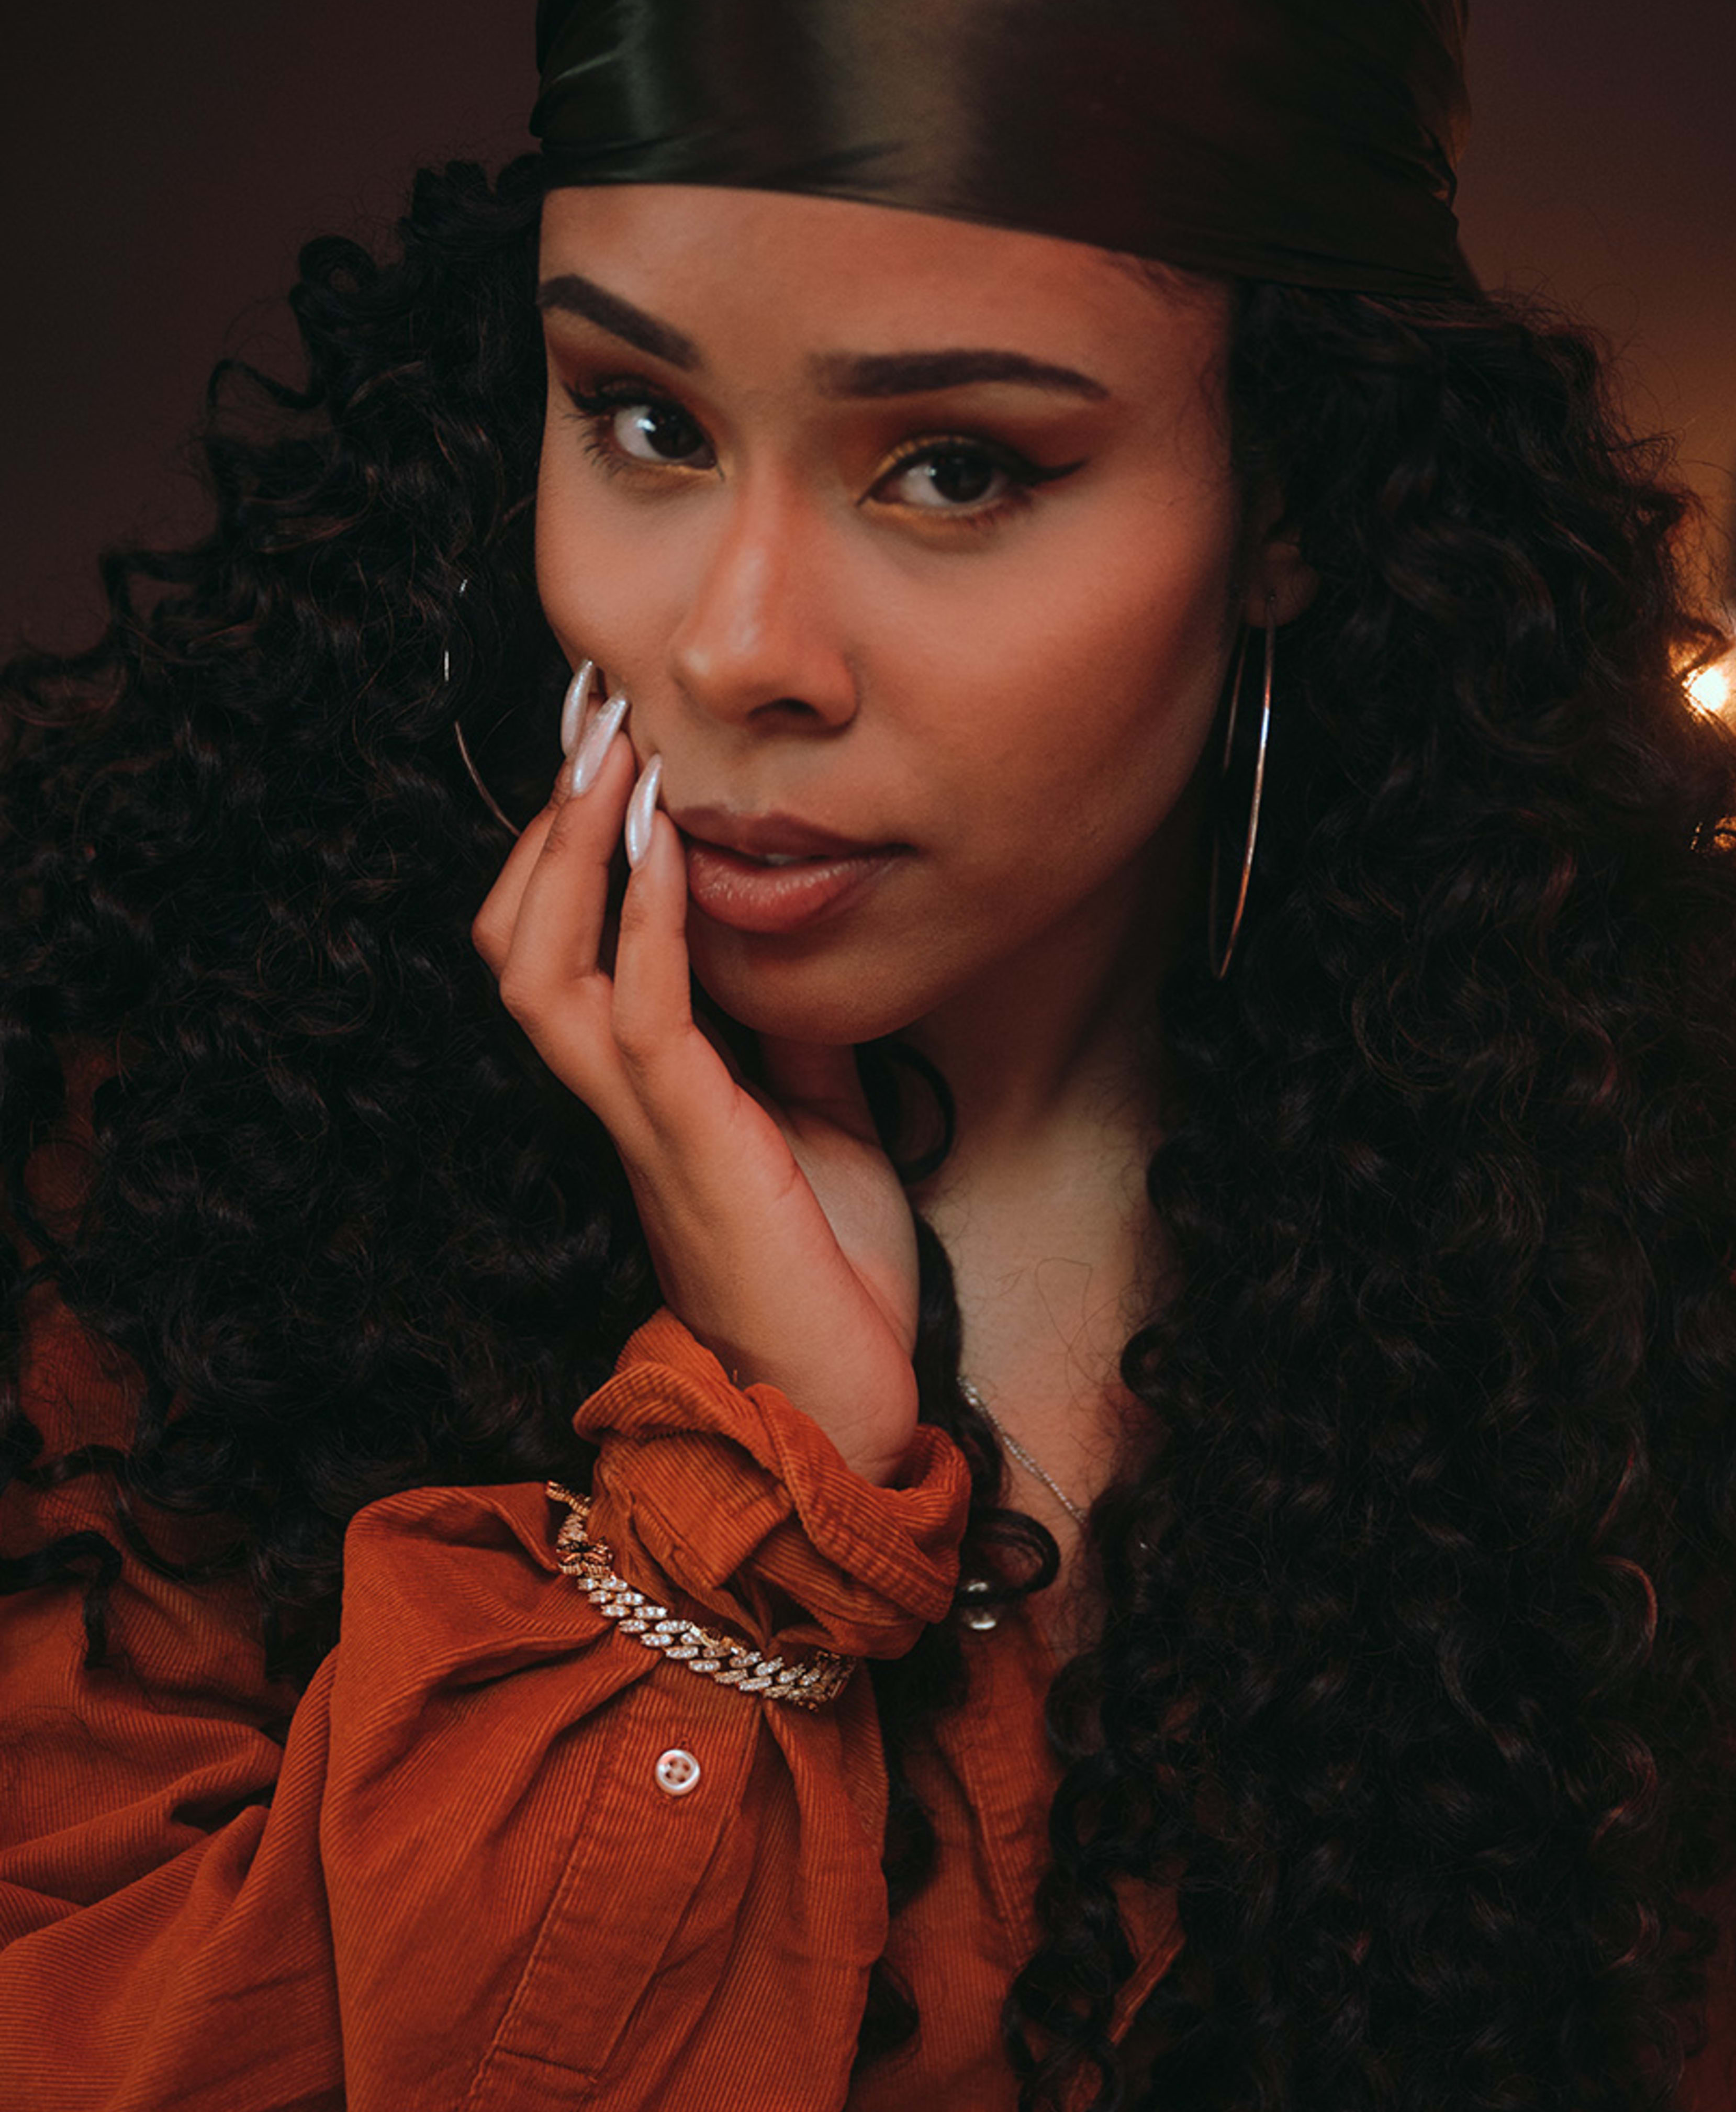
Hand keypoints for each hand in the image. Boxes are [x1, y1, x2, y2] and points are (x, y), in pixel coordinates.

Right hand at [471, 713, 921, 1481]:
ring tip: (612, 755)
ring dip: (575, 852)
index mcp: (638, 1088)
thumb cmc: (831, 1263)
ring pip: (542, 968)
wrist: (846, 1392)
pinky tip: (669, 849)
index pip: (555, 947)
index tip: (609, 749)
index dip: (564, 849)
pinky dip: (647, 920)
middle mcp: (615, 1097)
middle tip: (591, 719)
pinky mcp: (691, 1142)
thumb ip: (787, 1031)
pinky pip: (640, 1014)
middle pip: (513, 943)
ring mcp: (641, 1119)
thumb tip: (787, 931)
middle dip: (545, 826)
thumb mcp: (818, 1113)